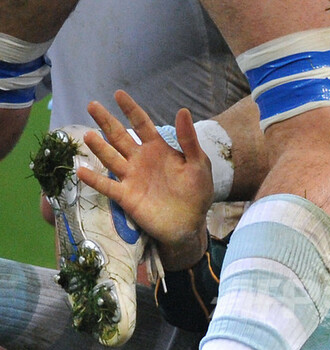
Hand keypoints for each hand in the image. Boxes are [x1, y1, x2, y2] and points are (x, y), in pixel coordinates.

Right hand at [76, 90, 213, 270]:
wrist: (190, 223)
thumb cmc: (197, 193)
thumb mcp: (198, 164)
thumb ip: (189, 140)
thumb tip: (183, 110)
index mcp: (158, 149)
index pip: (142, 124)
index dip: (130, 109)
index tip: (118, 94)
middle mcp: (140, 160)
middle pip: (120, 136)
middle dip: (106, 121)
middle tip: (91, 105)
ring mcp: (131, 177)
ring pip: (111, 158)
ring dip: (99, 147)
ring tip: (88, 135)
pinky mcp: (127, 196)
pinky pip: (107, 186)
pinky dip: (94, 179)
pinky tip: (80, 170)